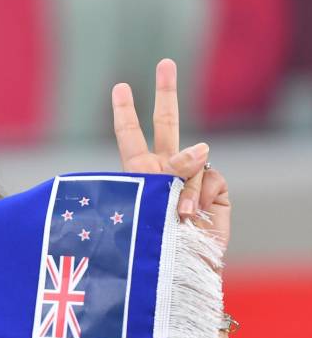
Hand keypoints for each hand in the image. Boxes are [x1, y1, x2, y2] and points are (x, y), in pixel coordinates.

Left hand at [111, 59, 230, 253]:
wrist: (178, 275)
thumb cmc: (150, 246)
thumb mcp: (148, 204)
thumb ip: (170, 173)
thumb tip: (201, 148)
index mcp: (138, 172)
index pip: (130, 136)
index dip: (125, 112)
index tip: (120, 86)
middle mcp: (164, 170)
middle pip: (167, 124)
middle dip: (166, 93)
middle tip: (165, 62)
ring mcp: (192, 179)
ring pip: (192, 159)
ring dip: (184, 186)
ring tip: (178, 215)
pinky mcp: (216, 190)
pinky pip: (209, 177)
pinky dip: (200, 195)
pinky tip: (193, 215)